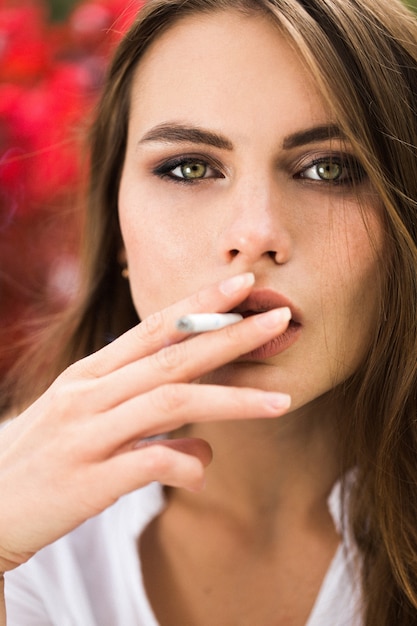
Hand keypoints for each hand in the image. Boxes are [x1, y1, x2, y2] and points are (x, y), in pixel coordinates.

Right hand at [0, 272, 290, 571]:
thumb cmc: (44, 458)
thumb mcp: (88, 425)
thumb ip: (149, 427)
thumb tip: (206, 449)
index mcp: (91, 374)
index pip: (153, 327)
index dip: (201, 304)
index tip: (243, 284)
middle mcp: (89, 394)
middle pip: (172, 357)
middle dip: (229, 336)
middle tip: (279, 319)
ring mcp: (86, 435)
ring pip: (170, 403)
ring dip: (230, 399)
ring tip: (281, 401)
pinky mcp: (85, 480)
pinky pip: (147, 463)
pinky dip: (184, 463)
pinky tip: (204, 471)